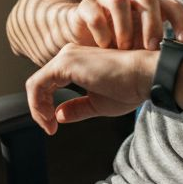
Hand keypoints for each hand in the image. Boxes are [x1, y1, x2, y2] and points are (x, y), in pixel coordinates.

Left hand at [26, 44, 156, 134]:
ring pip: (35, 84)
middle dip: (39, 109)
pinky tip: (48, 120)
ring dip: (37, 109)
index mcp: (76, 62)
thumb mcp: (97, 103)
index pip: (49, 83)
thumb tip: (57, 115)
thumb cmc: (130, 88)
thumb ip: (77, 108)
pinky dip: (37, 104)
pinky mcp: (65, 64)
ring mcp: (66, 57)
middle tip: (49, 128)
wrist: (146, 76)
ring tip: (49, 126)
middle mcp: (69, 55)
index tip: (53, 126)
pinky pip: (37, 85)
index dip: (45, 106)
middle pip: (40, 83)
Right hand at [65, 0, 182, 50]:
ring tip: (124, 48)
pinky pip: (95, 14)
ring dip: (124, 27)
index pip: (172, 4)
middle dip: (152, 24)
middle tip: (151, 48)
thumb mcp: (142, 44)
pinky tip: (105, 47)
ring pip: (119, 0)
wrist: (84, 36)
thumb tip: (179, 63)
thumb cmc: (121, 41)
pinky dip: (102, 32)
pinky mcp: (86, 5)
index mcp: (150, 0)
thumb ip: (158, 47)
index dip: (181, 22)